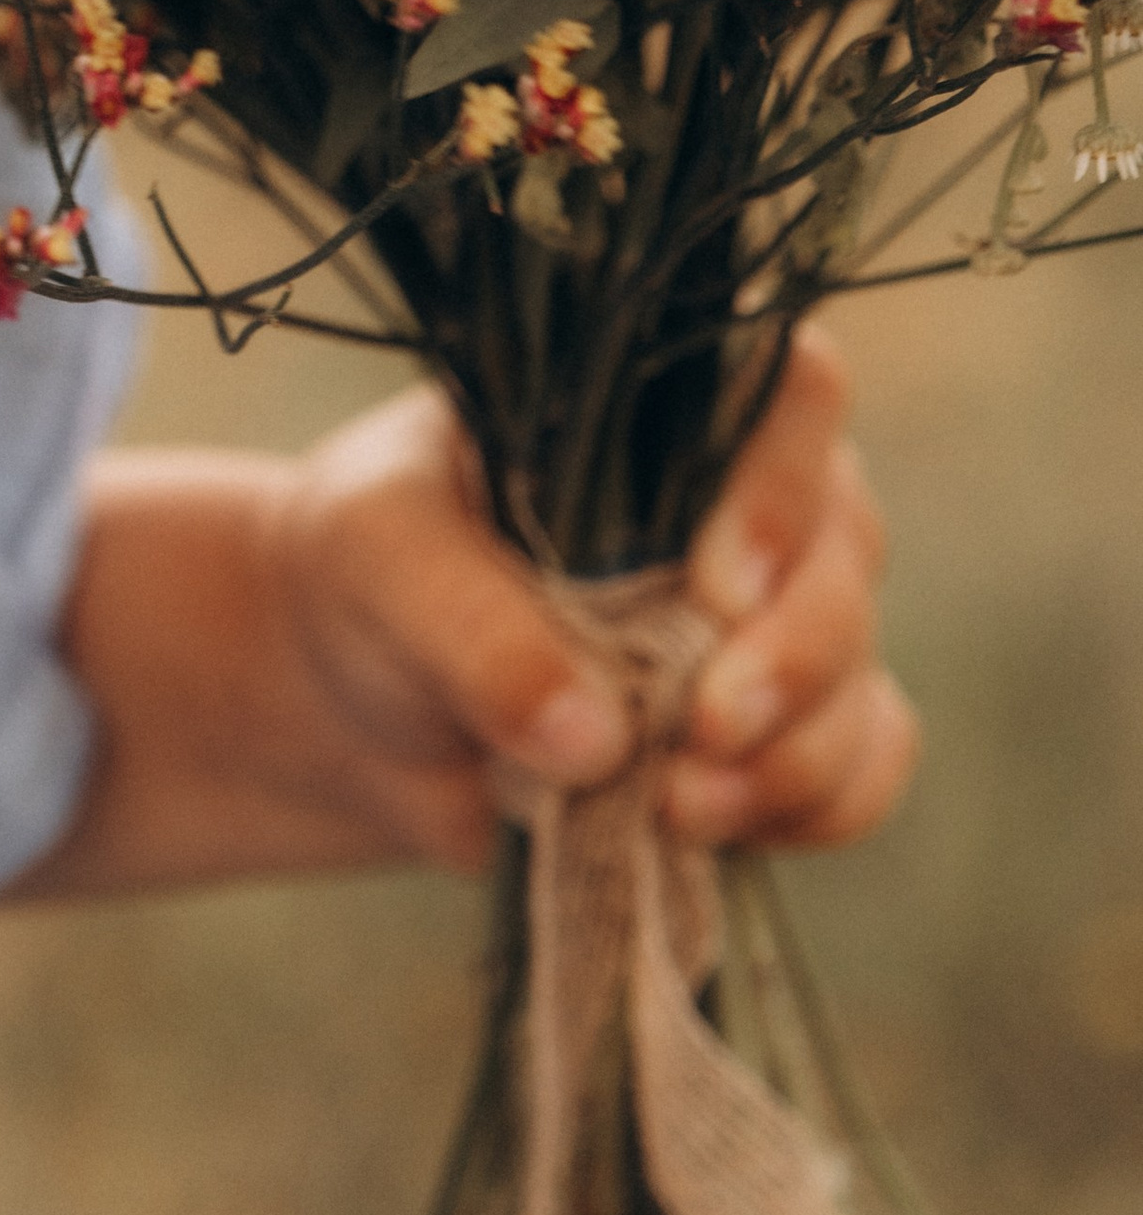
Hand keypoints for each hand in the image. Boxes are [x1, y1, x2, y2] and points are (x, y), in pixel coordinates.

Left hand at [16, 325, 916, 898]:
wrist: (353, 698)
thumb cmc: (367, 572)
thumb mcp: (378, 560)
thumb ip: (471, 627)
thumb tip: (593, 735)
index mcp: (656, 402)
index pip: (787, 385)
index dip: (781, 486)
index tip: (717, 589)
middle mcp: (739, 492)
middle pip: (846, 545)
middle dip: (797, 653)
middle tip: (703, 727)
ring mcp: (769, 614)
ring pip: (859, 668)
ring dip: (798, 753)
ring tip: (675, 805)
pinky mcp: (770, 728)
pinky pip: (861, 762)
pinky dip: (814, 806)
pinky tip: (709, 829)